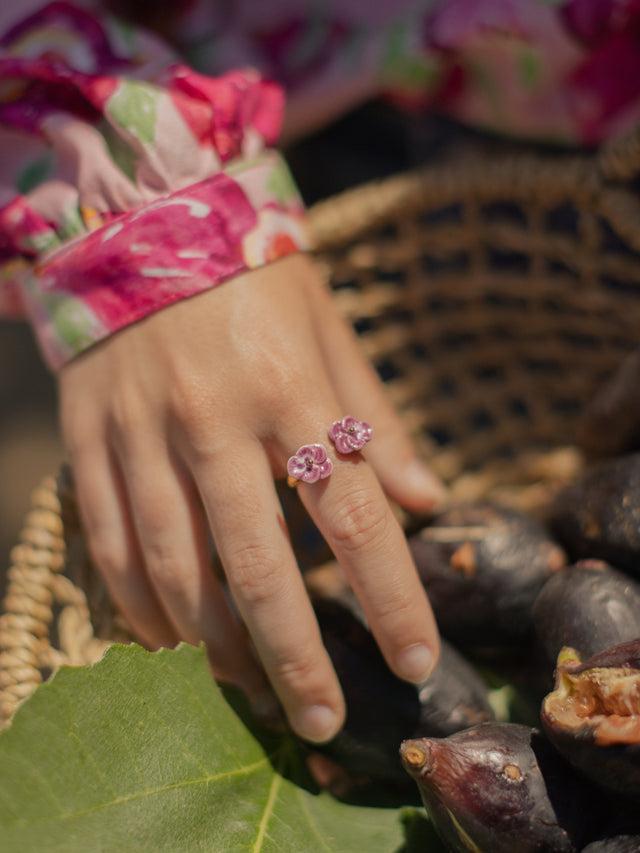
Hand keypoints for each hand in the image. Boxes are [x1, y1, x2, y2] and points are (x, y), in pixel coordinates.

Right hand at [59, 254, 444, 741]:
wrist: (143, 215)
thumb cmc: (252, 271)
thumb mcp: (328, 328)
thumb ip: (374, 416)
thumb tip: (426, 499)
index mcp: (290, 387)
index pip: (354, 516)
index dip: (390, 598)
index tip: (415, 660)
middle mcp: (213, 419)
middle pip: (257, 565)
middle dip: (295, 656)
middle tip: (321, 720)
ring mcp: (141, 432)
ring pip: (173, 566)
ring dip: (214, 643)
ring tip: (249, 691)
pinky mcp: (88, 437)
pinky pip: (107, 539)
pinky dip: (137, 602)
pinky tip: (169, 641)